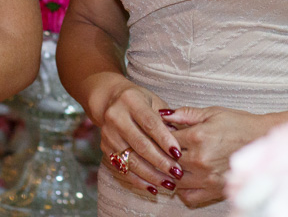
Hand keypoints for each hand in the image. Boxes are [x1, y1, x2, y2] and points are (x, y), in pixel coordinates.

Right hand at [94, 81, 182, 197]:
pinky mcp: (105, 148)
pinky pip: (123, 168)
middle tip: (177, 173)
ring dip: (152, 175)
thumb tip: (181, 144)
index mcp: (130, 101)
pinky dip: (139, 180)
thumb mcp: (154, 102)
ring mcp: (108, 134)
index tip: (179, 154)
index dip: (165, 140)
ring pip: (131, 159)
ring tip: (169, 183)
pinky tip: (153, 187)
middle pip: (140, 144)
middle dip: (160, 161)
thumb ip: (167, 120)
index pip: (150, 123)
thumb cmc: (140, 101)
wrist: (109, 100)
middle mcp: (116, 117)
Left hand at [166, 106, 277, 207]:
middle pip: (168, 160)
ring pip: (175, 179)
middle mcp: (200, 158)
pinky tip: (184, 179)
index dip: (160, 135)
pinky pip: (188, 196)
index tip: (161, 134)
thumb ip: (186, 114)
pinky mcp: (213, 190)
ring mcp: (206, 176)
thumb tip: (164, 115)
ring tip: (172, 164)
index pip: (166, 138)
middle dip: (163, 154)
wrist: (263, 140)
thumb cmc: (239, 124)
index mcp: (198, 136)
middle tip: (163, 149)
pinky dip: (182, 190)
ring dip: (170, 173)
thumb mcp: (212, 112)